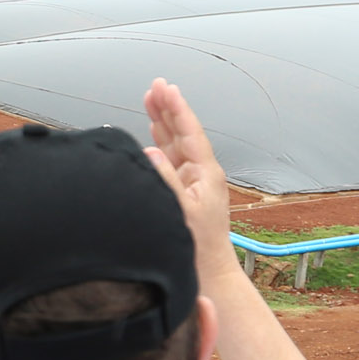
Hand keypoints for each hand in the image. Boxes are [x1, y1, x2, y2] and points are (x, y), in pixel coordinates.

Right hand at [141, 79, 233, 259]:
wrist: (209, 274)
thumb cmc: (199, 248)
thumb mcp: (182, 211)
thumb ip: (166, 180)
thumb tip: (149, 152)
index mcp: (206, 174)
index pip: (190, 133)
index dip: (177, 109)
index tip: (167, 88)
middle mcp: (200, 174)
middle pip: (183, 133)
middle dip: (169, 108)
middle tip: (156, 85)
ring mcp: (192, 183)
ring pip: (175, 143)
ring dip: (163, 122)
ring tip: (151, 100)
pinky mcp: (182, 192)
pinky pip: (169, 160)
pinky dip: (159, 143)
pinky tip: (152, 134)